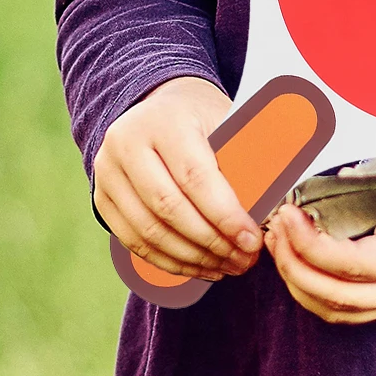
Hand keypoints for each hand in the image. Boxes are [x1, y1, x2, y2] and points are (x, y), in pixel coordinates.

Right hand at [94, 76, 262, 280]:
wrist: (158, 107)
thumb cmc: (205, 118)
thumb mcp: (231, 122)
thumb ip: (251, 159)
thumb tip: (275, 207)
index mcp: (164, 120)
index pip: (194, 176)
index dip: (225, 214)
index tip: (253, 240)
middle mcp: (126, 143)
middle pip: (168, 208)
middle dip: (212, 242)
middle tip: (246, 260)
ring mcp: (106, 172)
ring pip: (149, 231)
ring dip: (193, 258)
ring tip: (229, 267)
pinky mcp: (101, 198)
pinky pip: (134, 242)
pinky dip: (170, 262)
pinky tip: (201, 267)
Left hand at [263, 167, 375, 323]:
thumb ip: (370, 177)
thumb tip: (313, 177)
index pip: (352, 265)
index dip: (310, 245)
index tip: (286, 216)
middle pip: (339, 298)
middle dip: (295, 265)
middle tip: (274, 229)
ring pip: (338, 312)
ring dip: (298, 282)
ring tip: (278, 244)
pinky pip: (346, 311)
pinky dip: (314, 291)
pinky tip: (296, 261)